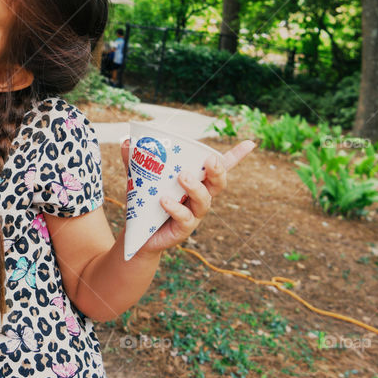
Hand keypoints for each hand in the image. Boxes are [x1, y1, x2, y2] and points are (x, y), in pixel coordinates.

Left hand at [119, 138, 256, 254]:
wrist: (138, 235)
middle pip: (219, 184)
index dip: (236, 157)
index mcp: (195, 182)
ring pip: (205, 201)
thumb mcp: (140, 180)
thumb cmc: (146, 204)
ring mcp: (194, 215)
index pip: (220, 168)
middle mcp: (199, 198)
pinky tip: (165, 201)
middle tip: (209, 160)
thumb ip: (136, 161)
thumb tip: (126, 142)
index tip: (251, 143)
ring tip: (183, 177)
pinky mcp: (183, 229)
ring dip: (196, 188)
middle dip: (218, 171)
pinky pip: (185, 218)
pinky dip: (176, 208)